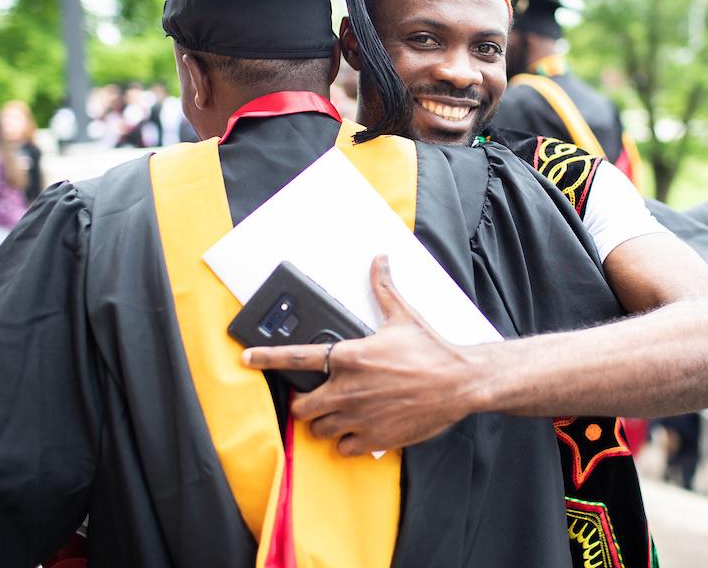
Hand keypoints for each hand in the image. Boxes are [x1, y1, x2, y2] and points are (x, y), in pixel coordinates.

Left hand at [241, 255, 485, 455]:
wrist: (460, 382)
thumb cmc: (432, 350)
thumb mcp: (403, 316)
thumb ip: (384, 288)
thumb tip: (379, 260)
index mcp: (349, 356)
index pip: (296, 358)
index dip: (266, 358)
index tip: (247, 358)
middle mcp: (347, 388)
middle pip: (301, 405)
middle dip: (306, 402)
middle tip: (319, 397)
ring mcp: (358, 416)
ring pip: (318, 429)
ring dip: (325, 422)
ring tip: (341, 414)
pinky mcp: (373, 438)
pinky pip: (342, 447)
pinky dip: (346, 441)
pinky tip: (358, 430)